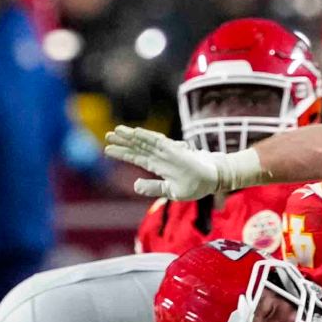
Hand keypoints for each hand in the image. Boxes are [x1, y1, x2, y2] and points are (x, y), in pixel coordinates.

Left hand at [105, 125, 241, 200]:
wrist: (215, 178)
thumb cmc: (195, 185)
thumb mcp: (171, 191)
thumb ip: (154, 187)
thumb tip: (134, 185)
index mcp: (158, 166)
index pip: (136, 157)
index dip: (122, 153)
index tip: (107, 149)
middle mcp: (160, 156)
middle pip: (137, 146)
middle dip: (122, 141)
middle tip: (107, 135)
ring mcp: (167, 151)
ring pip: (145, 141)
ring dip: (130, 136)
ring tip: (116, 130)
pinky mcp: (175, 150)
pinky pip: (158, 142)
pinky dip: (146, 136)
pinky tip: (134, 132)